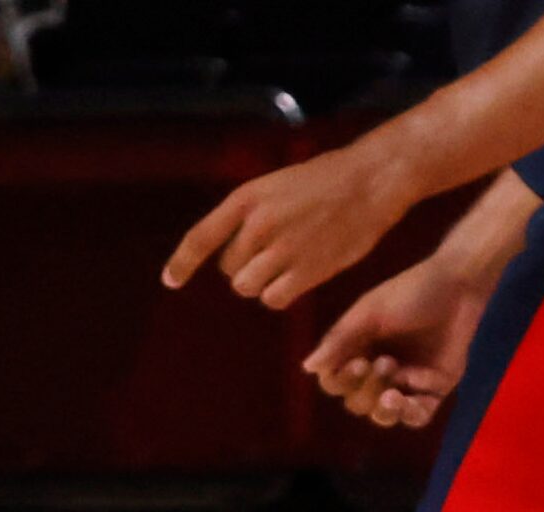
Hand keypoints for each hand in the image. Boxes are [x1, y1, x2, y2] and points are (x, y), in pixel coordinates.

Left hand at [162, 143, 418, 308]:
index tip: (170, 281)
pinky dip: (280, 295)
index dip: (182, 262)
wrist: (373, 179)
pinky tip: (299, 277)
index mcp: (247, 199)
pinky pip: (274, 299)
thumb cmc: (326, 181)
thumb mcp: (276, 186)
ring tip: (290, 260)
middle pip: (229, 269)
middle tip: (278, 247)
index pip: (201, 237)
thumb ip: (249, 217)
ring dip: (263, 282)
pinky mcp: (307, 270)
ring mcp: (282, 249)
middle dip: (245, 265)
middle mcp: (259, 225)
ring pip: (247, 287)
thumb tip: (231, 258)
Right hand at [301, 258, 485, 430]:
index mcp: (356, 352)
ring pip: (384, 416)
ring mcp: (406, 383)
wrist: (460, 286)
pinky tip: (412, 399)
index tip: (358, 363)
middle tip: (386, 362)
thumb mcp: (369, 312)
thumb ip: (339, 340)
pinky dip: (412, 414)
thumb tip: (307, 368)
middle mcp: (377, 372)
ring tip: (393, 396)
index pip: (335, 383)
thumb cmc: (411, 292)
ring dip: (384, 412)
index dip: (341, 382)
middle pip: (357, 403)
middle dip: (367, 390)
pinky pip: (417, 417)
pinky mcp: (434, 390)